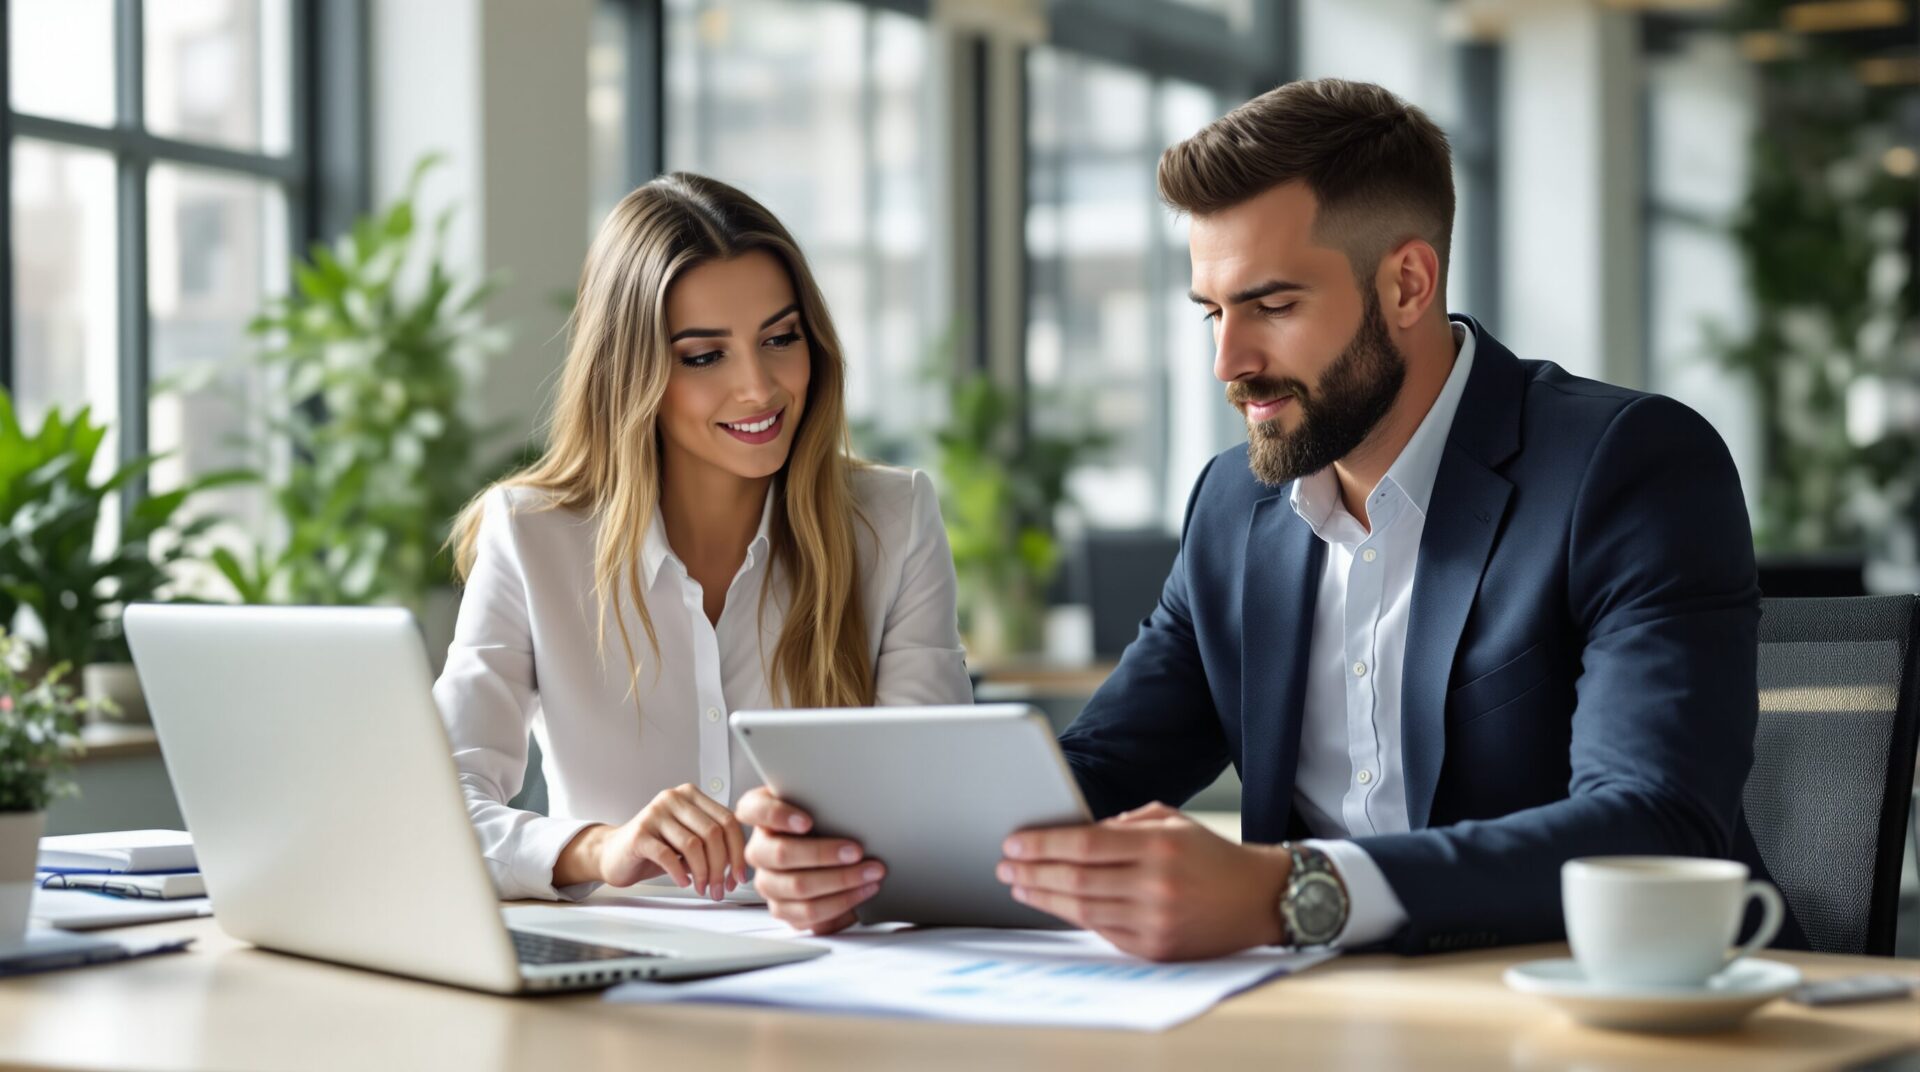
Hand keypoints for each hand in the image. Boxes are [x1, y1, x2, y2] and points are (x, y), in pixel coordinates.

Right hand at [554, 783, 747, 898]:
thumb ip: (712, 842)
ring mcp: (655, 813)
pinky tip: (683, 881)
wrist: (613, 853)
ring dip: (703, 873)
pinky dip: (680, 873)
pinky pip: (668, 855)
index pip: (728, 820)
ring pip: (693, 845)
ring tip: (702, 888)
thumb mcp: (689, 840)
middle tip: (720, 888)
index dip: (738, 851)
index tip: (739, 875)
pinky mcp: (639, 833)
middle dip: (722, 867)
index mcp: (691, 796)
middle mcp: (673, 798)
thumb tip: (740, 865)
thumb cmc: (654, 848)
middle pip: (713, 833)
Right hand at [738, 786, 884, 934]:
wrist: (832, 856)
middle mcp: (758, 850)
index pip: (754, 810)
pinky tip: (862, 890)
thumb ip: (822, 798)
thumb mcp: (820, 803)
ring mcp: (768, 882)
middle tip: (857, 850)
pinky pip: (809, 913)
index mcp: (760, 816)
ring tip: (870, 873)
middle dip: (823, 854)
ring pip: (798, 887)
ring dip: (840, 881)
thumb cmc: (825, 822)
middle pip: (781, 855)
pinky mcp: (783, 909)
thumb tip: (850, 796)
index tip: (807, 821)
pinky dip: (841, 902)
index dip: (777, 815)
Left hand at [996, 801, 1291, 960]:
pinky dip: (1074, 916)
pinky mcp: (1156, 950)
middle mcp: (1156, 885)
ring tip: (1020, 885)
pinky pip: (1102, 931)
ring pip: (1083, 909)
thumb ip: (1124, 824)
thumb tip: (1073, 834)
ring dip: (1044, 897)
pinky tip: (1054, 904)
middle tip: (1005, 865)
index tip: (1014, 842)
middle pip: (1076, 879)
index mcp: (1159, 846)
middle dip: (1033, 872)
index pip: (1085, 844)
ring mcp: (1155, 921)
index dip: (1043, 844)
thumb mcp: (1172, 822)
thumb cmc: (1210, 855)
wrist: (1259, 899)